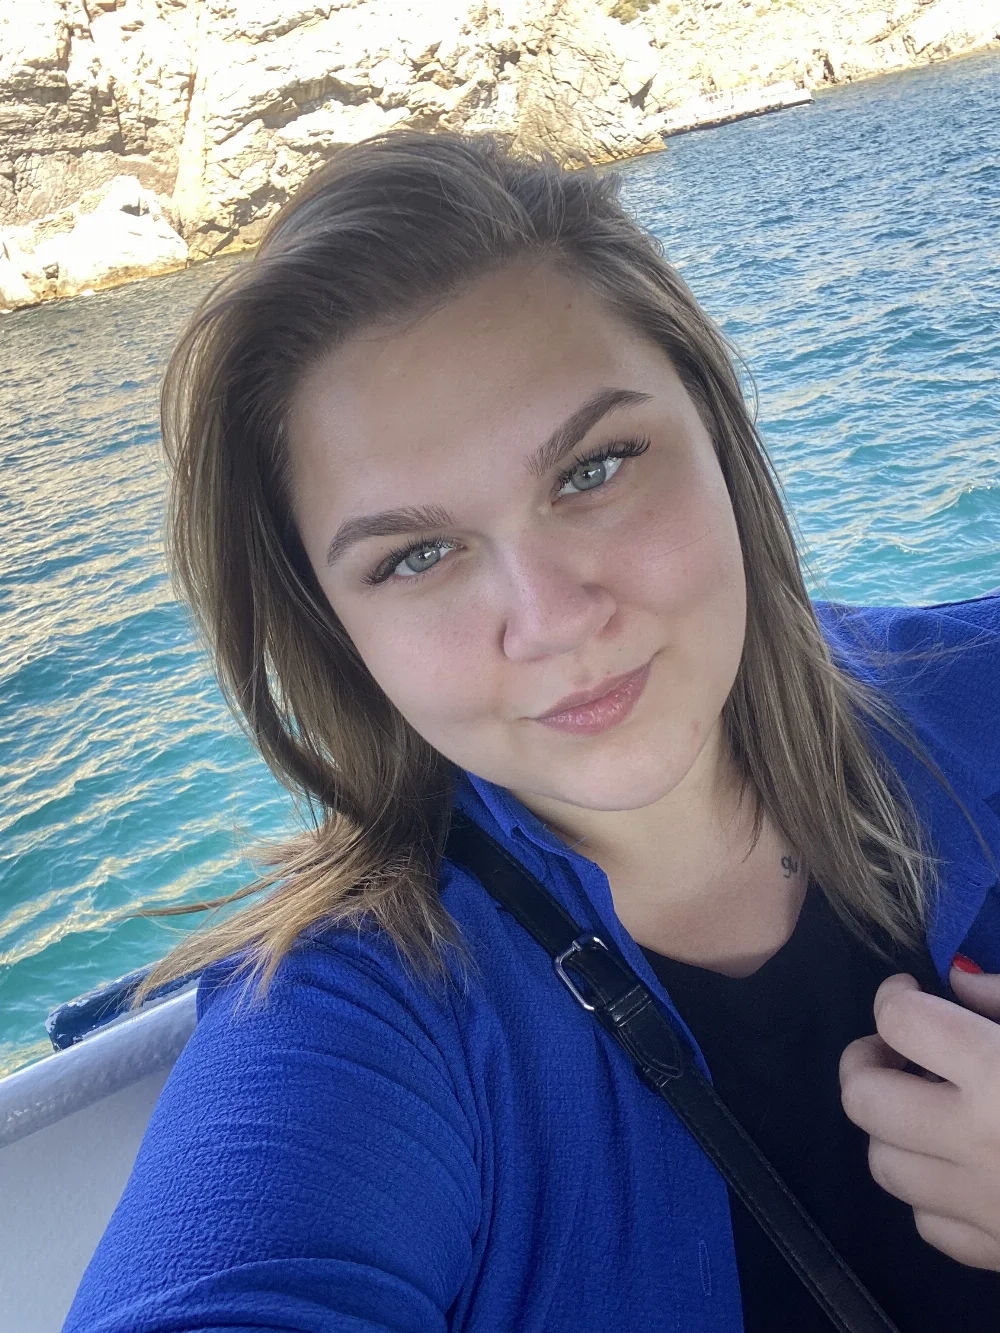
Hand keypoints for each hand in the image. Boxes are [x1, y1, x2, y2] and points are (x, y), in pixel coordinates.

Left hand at [839, 966, 999, 1269]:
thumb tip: (956, 978)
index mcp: (996, 1075)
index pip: (900, 1021)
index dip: (895, 998)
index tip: (910, 995)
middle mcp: (974, 1142)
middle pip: (863, 1098)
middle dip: (870, 1063)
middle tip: (901, 1052)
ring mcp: (981, 1206)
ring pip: (883, 1164)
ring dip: (893, 1129)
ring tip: (930, 1106)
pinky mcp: (996, 1254)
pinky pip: (927, 1223)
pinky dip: (928, 1191)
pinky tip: (957, 1164)